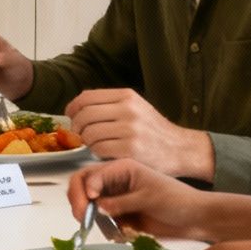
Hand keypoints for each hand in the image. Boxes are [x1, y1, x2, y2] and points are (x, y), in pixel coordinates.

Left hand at [65, 88, 213, 180]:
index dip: (72, 108)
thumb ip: (110, 104)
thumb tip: (78, 106)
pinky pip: (98, 149)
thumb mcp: (136, 107)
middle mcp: (128, 110)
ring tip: (96, 145)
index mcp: (127, 96)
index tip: (70, 116)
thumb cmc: (154, 131)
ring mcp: (129, 130)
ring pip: (89, 133)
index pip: (86, 97)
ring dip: (88, 142)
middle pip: (84, 115)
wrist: (180, 149)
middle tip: (80, 135)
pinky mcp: (130, 150)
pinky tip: (105, 153)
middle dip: (77, 127)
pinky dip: (97, 153)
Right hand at [67, 158, 214, 240]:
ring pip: (89, 204)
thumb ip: (122, 202)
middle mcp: (115, 181)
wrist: (195, 218)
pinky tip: (116, 234)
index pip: (90, 174)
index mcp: (122, 168)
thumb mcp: (149, 198)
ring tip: (101, 228)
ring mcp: (116, 198)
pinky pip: (101, 220)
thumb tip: (97, 207)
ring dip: (88, 216)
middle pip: (83, 186)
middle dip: (78, 201)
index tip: (86, 206)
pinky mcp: (120, 214)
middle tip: (81, 219)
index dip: (83, 189)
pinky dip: (102, 227)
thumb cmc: (177, 201)